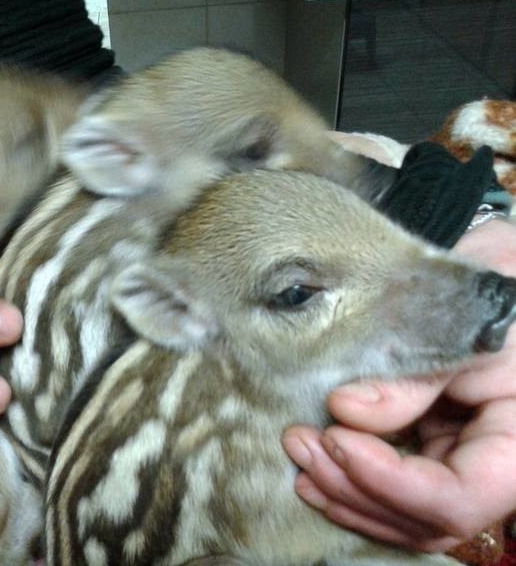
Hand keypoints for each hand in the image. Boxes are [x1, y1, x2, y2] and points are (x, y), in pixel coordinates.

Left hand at [282, 218, 515, 551]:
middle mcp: (490, 466)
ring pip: (404, 517)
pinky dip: (350, 486)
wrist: (504, 274)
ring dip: (345, 492)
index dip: (394, 482)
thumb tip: (344, 410)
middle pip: (424, 517)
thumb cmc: (495, 296)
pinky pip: (391, 494)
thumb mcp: (460, 329)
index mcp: (515, 442)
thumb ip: (409, 380)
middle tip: (300, 443)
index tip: (339, 439)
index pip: (461, 496)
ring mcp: (458, 463)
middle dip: (353, 487)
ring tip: (298, 452)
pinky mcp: (430, 452)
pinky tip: (311, 470)